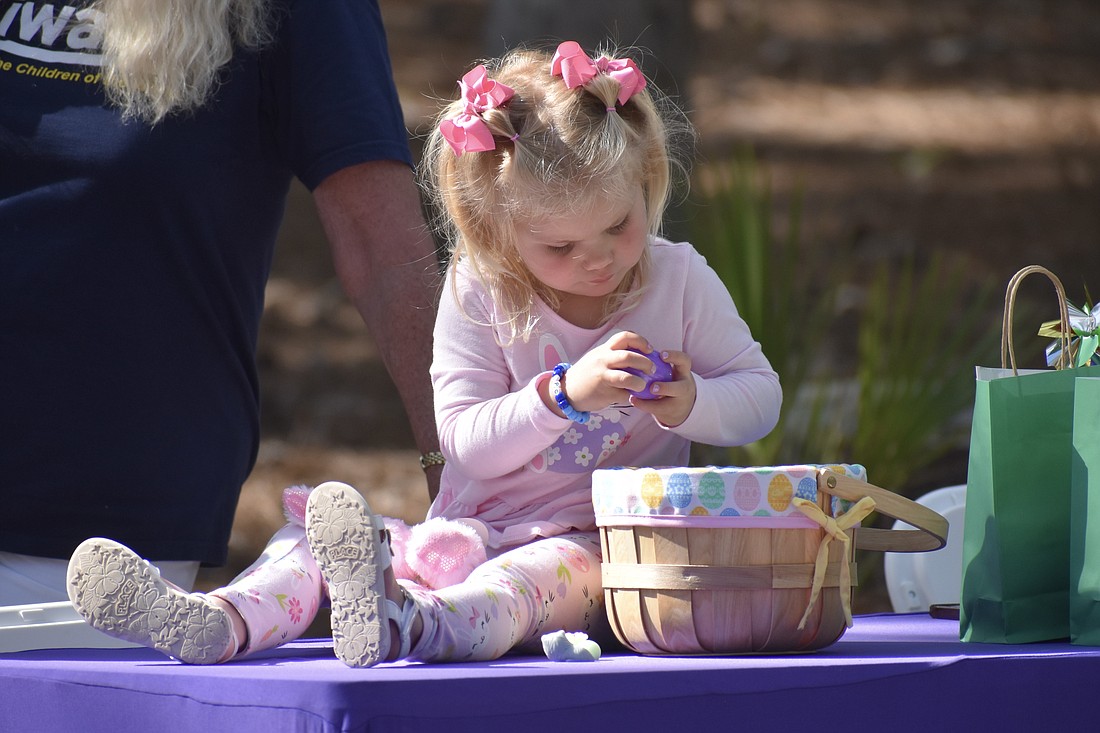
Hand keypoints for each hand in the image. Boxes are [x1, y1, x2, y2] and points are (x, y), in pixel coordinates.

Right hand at [542, 331, 691, 420]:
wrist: (567, 391)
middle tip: (653, 369)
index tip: (650, 349)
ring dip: (640, 383)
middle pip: (628, 357)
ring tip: (643, 386)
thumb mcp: (598, 357)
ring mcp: (603, 378)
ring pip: (626, 378)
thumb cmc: (588, 373)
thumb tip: (642, 354)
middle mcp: (603, 361)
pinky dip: (632, 397)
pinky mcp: (604, 394)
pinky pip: (624, 395)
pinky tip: (634, 397)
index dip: (641, 341)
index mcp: (604, 350)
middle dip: (645, 362)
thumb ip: (615, 353)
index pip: (624, 337)